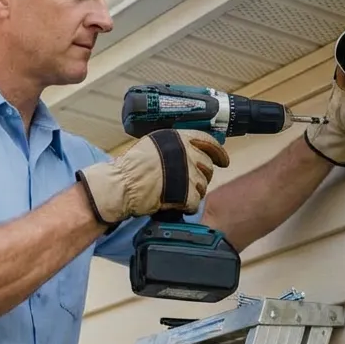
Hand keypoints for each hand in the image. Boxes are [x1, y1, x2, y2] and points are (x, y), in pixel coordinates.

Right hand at [77, 129, 230, 223]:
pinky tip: (176, 204)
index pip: (208, 141)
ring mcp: (187, 173)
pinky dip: (187, 206)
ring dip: (193, 192)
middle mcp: (185, 152)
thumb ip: (174, 146)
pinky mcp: (186, 193)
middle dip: (201, 176)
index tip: (223, 160)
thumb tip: (195, 151)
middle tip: (188, 183)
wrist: (121, 186)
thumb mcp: (153, 145)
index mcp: (178, 138)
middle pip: (207, 166)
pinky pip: (195, 201)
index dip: (219, 152)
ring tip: (176, 194)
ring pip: (203, 185)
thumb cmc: (131, 168)